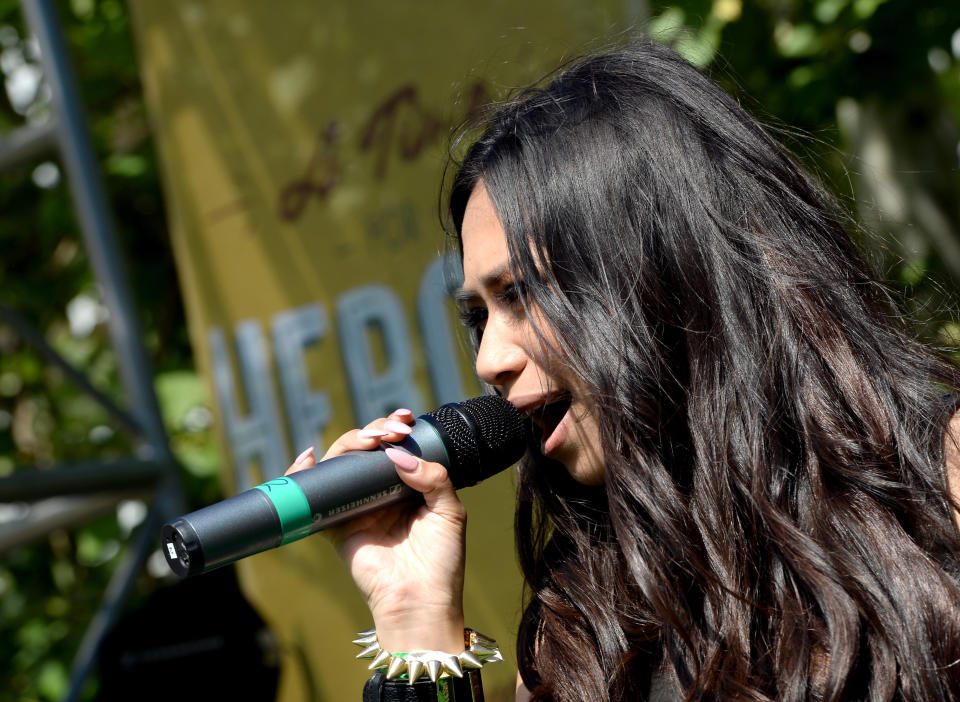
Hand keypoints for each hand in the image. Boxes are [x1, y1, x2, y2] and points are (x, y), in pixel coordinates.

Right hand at [286, 409, 466, 653]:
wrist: (421, 600)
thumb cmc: (441, 561)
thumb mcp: (449, 511)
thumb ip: (433, 477)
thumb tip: (398, 455)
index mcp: (408, 487)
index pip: (396, 447)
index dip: (396, 427)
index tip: (405, 419)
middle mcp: (380, 493)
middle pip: (366, 449)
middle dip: (375, 430)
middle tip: (392, 431)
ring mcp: (356, 507)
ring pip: (341, 463)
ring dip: (349, 442)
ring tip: (368, 440)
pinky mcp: (335, 525)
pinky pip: (313, 496)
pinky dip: (303, 474)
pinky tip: (309, 457)